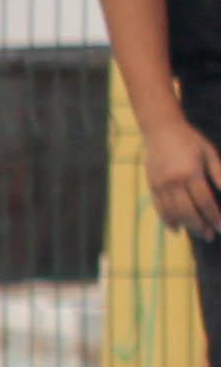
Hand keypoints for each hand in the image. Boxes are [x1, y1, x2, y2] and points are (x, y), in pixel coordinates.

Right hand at [157, 118, 220, 241]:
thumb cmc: (190, 141)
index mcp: (191, 173)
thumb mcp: (210, 154)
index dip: (214, 216)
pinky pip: (159, 207)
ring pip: (173, 212)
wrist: (161, 130)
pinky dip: (167, 219)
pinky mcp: (152, 185)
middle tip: (210, 236)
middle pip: (188, 210)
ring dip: (185, 225)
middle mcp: (174, 181)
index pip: (205, 201)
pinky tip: (176, 228)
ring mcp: (160, 184)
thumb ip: (219, 175)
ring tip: (197, 233)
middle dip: (200, 226)